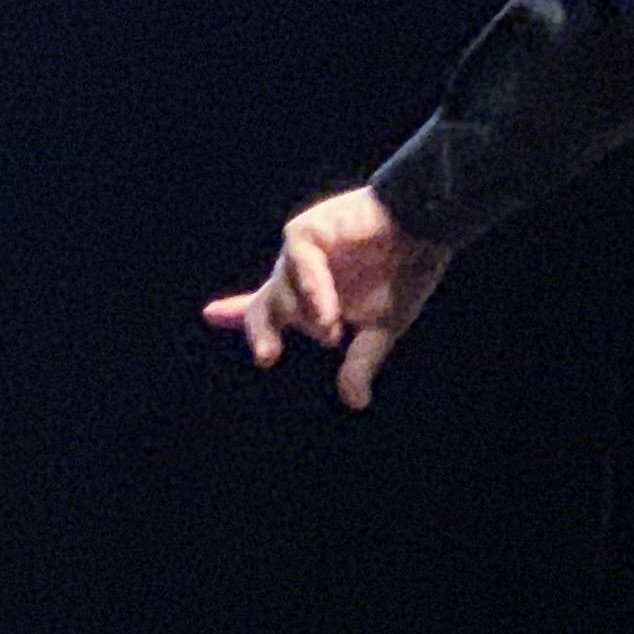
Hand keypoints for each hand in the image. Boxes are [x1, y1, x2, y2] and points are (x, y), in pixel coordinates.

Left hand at [205, 183, 452, 408]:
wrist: (422, 230)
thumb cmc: (403, 274)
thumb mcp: (380, 328)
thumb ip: (359, 362)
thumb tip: (356, 403)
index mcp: (313, 294)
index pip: (267, 309)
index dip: (236, 314)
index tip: (211, 315)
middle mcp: (301, 273)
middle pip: (266, 305)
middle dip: (262, 331)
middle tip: (267, 357)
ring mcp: (302, 252)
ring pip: (284, 291)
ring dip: (308, 318)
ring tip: (333, 332)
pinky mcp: (308, 232)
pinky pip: (300, 266)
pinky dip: (314, 292)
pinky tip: (330, 314)